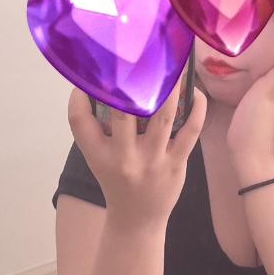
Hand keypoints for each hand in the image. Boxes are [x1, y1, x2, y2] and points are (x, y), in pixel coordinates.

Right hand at [67, 76, 207, 228]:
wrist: (138, 219)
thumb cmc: (117, 180)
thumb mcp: (97, 157)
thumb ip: (97, 127)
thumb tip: (103, 85)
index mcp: (98, 155)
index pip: (79, 121)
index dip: (78, 96)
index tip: (85, 78)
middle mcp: (123, 157)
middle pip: (122, 113)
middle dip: (129, 82)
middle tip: (139, 55)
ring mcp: (152, 160)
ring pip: (161, 116)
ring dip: (168, 88)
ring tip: (172, 66)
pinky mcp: (176, 163)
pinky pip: (190, 131)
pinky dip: (195, 109)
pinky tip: (195, 93)